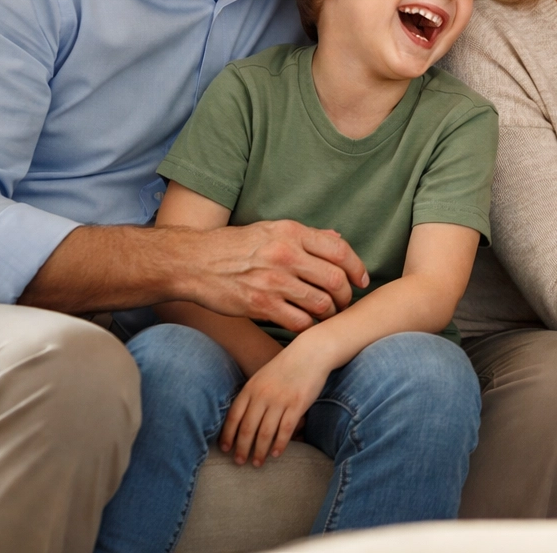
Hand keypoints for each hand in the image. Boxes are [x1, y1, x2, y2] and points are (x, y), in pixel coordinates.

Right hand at [187, 221, 369, 333]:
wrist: (193, 262)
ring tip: (327, 315)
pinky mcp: (260, 305)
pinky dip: (308, 327)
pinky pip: (299, 322)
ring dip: (330, 313)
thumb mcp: (271, 229)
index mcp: (291, 232)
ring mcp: (273, 281)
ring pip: (321, 304)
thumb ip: (306, 236)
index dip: (358, 268)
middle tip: (345, 303)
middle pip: (336, 280)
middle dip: (347, 296)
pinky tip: (306, 325)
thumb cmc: (235, 246)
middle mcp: (286, 255)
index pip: (340, 251)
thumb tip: (338, 239)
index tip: (362, 281)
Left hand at [220, 345, 328, 465]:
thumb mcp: (261, 377)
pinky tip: (276, 454)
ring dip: (259, 451)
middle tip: (239, 462)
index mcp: (251, 388)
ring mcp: (280, 400)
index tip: (225, 450)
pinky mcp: (297, 404)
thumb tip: (240, 419)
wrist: (310, 353)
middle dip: (242, 448)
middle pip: (247, 429)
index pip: (234, 417)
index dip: (228, 435)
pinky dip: (279, 444)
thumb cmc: (285, 367)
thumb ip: (251, 395)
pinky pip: (285, 430)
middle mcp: (263, 395)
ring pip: (265, 433)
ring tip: (257, 463)